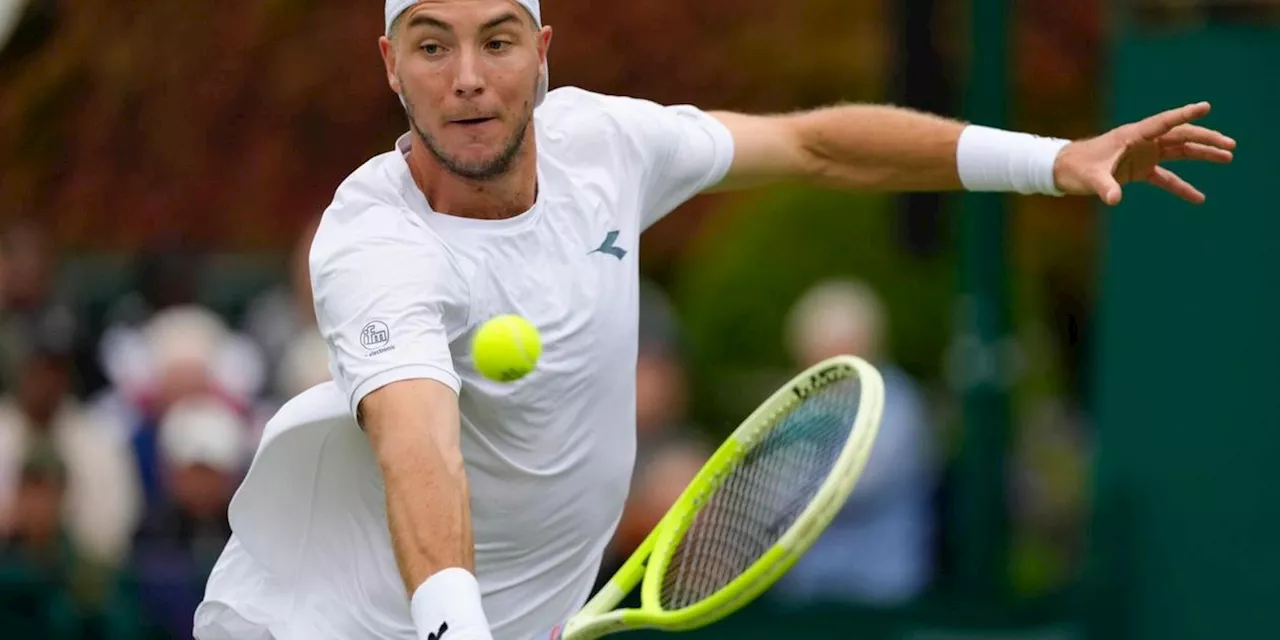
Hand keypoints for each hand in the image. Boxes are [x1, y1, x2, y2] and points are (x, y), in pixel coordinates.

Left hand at [1053, 102, 1235, 205]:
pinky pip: (1166, 177)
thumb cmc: (1076, 168)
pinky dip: (1181, 186)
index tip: (1205, 107)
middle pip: (1180, 136)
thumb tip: (1114, 199)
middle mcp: (1142, 142)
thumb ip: (1105, 187)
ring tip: (1227, 157)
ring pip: (1179, 151)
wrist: (1063, 170)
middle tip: (1229, 144)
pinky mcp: (1139, 169)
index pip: (1164, 122)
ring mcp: (1143, 155)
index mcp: (1133, 136)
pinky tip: (1198, 198)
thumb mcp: (1091, 178)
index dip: (1185, 114)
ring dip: (1202, 154)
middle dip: (1205, 139)